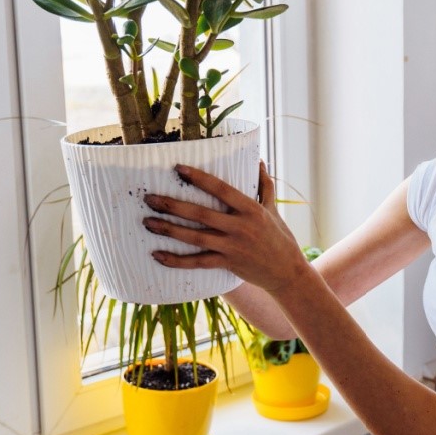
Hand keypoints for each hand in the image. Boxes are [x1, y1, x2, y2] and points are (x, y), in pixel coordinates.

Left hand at [143, 161, 309, 294]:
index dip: (199, 178)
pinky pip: (198, 262)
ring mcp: (233, 247)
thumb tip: (259, 161)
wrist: (287, 273)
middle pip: (201, 214)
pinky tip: (158, 255)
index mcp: (251, 209)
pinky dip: (177, 260)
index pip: (221, 189)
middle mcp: (240, 227)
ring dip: (169, 230)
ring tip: (148, 222)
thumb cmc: (280, 237)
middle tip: (149, 198)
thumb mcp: (273, 209)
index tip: (177, 168)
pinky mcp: (228, 264)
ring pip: (195, 238)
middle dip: (173, 205)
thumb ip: (264, 185)